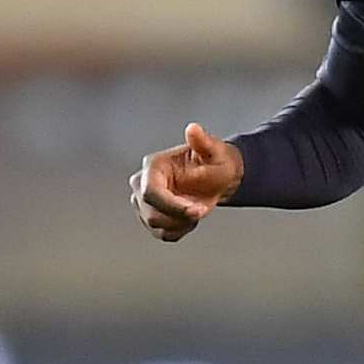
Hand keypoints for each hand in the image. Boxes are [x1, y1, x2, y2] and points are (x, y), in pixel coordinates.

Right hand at [129, 122, 242, 242]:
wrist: (219, 177)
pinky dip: (181, 230)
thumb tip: (193, 129)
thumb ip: (203, 142)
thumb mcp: (215, 151)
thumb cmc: (216, 161)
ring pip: (156, 225)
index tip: (195, 209)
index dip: (172, 205)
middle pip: (150, 213)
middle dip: (179, 216)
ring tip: (198, 208)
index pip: (150, 192)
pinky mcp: (152, 216)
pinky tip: (191, 217)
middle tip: (202, 209)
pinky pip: (163, 234)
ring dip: (182, 223)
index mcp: (155, 166)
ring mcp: (145, 202)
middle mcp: (143, 183)